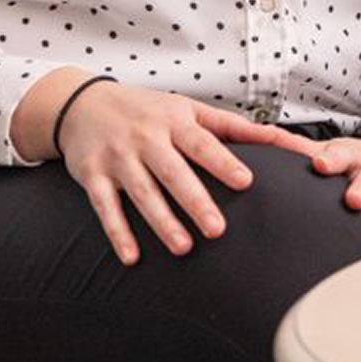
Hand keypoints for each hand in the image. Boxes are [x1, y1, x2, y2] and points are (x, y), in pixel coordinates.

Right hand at [34, 75, 321, 264]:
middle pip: (174, 173)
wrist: (81, 104)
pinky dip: (118, 233)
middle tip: (218, 230)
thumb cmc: (147, 110)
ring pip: (143, 193)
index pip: (203, 143)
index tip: (245, 182)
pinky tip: (132, 258)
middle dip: (196, 201)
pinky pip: (105, 208)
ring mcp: (118, 158)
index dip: (223, 162)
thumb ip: (232, 126)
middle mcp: (146, 138)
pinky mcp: (92, 176)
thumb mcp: (187, 108)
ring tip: (184, 248)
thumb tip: (279, 136)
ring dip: (162, 222)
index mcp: (174, 121)